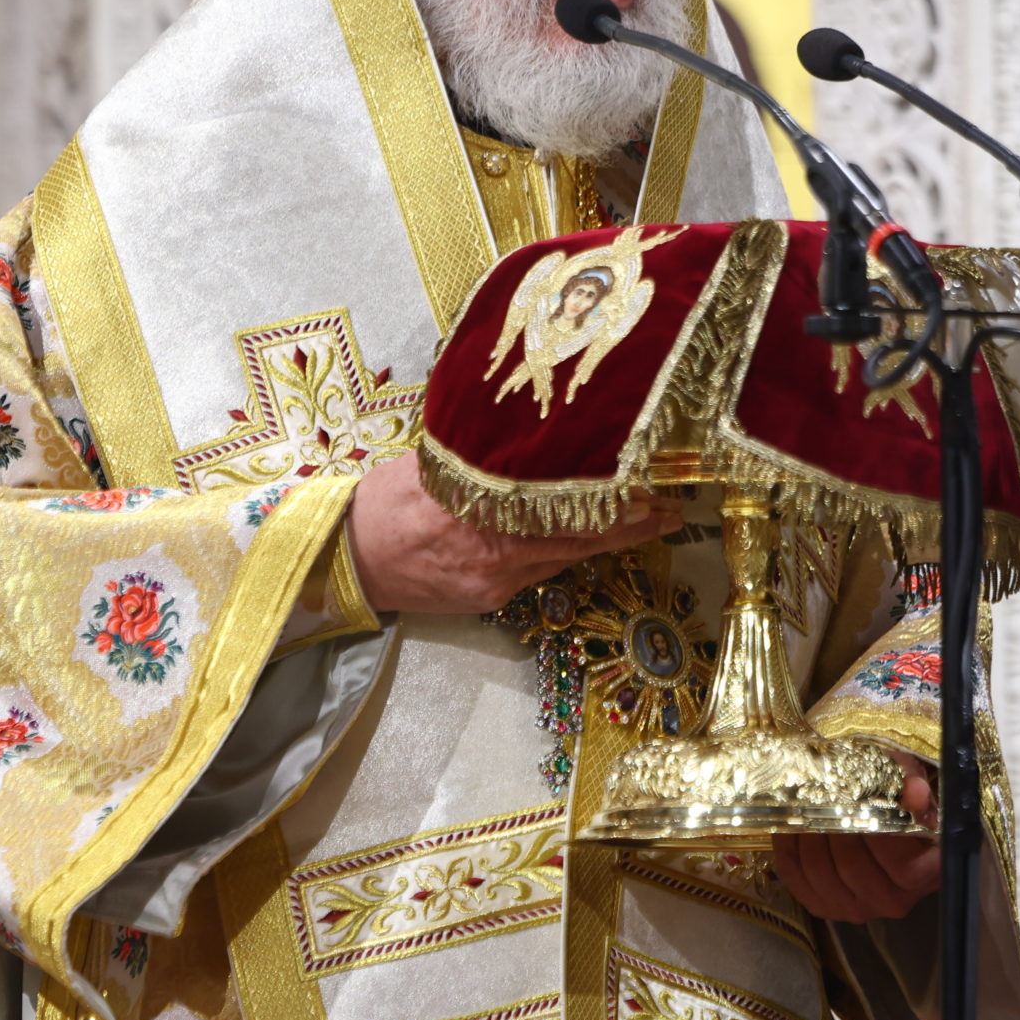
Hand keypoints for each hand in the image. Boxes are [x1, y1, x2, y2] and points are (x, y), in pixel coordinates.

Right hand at [345, 455, 679, 612]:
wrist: (346, 559)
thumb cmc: (388, 498)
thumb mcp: (437, 460)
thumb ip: (487, 451)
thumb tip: (535, 422)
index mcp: (482, 508)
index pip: (563, 504)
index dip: (612, 498)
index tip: (649, 482)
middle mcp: (496, 550)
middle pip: (578, 535)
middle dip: (630, 522)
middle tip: (672, 505)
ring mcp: (497, 579)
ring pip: (568, 556)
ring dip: (612, 539)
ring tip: (655, 519)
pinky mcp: (492, 598)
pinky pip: (543, 571)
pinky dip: (572, 552)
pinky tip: (600, 537)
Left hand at [772, 755, 940, 923]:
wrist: (886, 830)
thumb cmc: (902, 806)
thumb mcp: (910, 785)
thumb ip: (913, 786)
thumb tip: (913, 792)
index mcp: (924, 875)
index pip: (900, 862)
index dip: (874, 829)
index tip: (858, 798)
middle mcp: (894, 901)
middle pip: (852, 865)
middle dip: (832, 826)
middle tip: (819, 795)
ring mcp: (859, 909)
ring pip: (822, 873)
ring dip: (807, 837)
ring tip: (801, 807)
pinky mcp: (827, 909)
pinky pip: (800, 883)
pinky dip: (789, 854)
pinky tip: (787, 829)